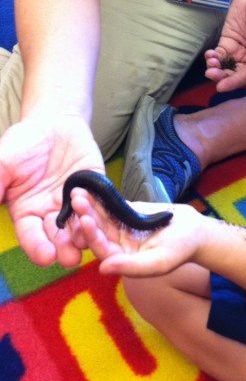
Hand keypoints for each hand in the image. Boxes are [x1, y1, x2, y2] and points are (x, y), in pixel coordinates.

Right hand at [0, 115, 103, 266]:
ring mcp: (75, 203)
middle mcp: (51, 213)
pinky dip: (101, 211)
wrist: (53, 122)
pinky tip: (100, 215)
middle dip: (65, 250)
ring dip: (85, 234)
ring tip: (87, 239)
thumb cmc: (24, 143)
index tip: (45, 257)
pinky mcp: (96, 190)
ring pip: (81, 227)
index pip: (32, 237)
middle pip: (59, 239)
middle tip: (71, 259)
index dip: (38, 248)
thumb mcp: (4, 163)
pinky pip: (101, 204)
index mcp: (27, 213)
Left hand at [71, 193, 204, 276]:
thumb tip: (102, 269)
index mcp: (121, 260)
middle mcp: (117, 245)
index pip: (102, 248)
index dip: (92, 235)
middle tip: (76, 199)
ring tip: (78, 189)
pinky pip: (112, 205)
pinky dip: (103, 197)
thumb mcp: (159, 262)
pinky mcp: (127, 213)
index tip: (83, 220)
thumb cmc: (180, 250)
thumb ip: (132, 267)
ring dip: (90, 204)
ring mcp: (120, 228)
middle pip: (98, 230)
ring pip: (102, 217)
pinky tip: (93, 186)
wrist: (194, 232)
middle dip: (86, 215)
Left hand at [205, 0, 245, 90]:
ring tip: (210, 63)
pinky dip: (213, 57)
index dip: (235, 82)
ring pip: (225, 66)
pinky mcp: (228, 41)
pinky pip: (219, 54)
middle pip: (235, 73)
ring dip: (216, 68)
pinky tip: (210, 55)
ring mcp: (239, 50)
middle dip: (222, 76)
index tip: (222, 86)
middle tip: (211, 74)